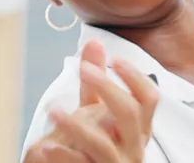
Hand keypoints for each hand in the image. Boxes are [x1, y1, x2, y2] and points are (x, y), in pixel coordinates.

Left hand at [25, 40, 159, 162]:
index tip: (115, 59)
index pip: (149, 99)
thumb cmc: (97, 148)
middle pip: (130, 113)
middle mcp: (134, 148)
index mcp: (139, 129)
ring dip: (75, 125)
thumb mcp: (98, 115)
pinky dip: (63, 155)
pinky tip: (44, 146)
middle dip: (107, 87)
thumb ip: (97, 83)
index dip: (135, 78)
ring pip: (103, 144)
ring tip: (51, 110)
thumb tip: (95, 43)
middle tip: (84, 70)